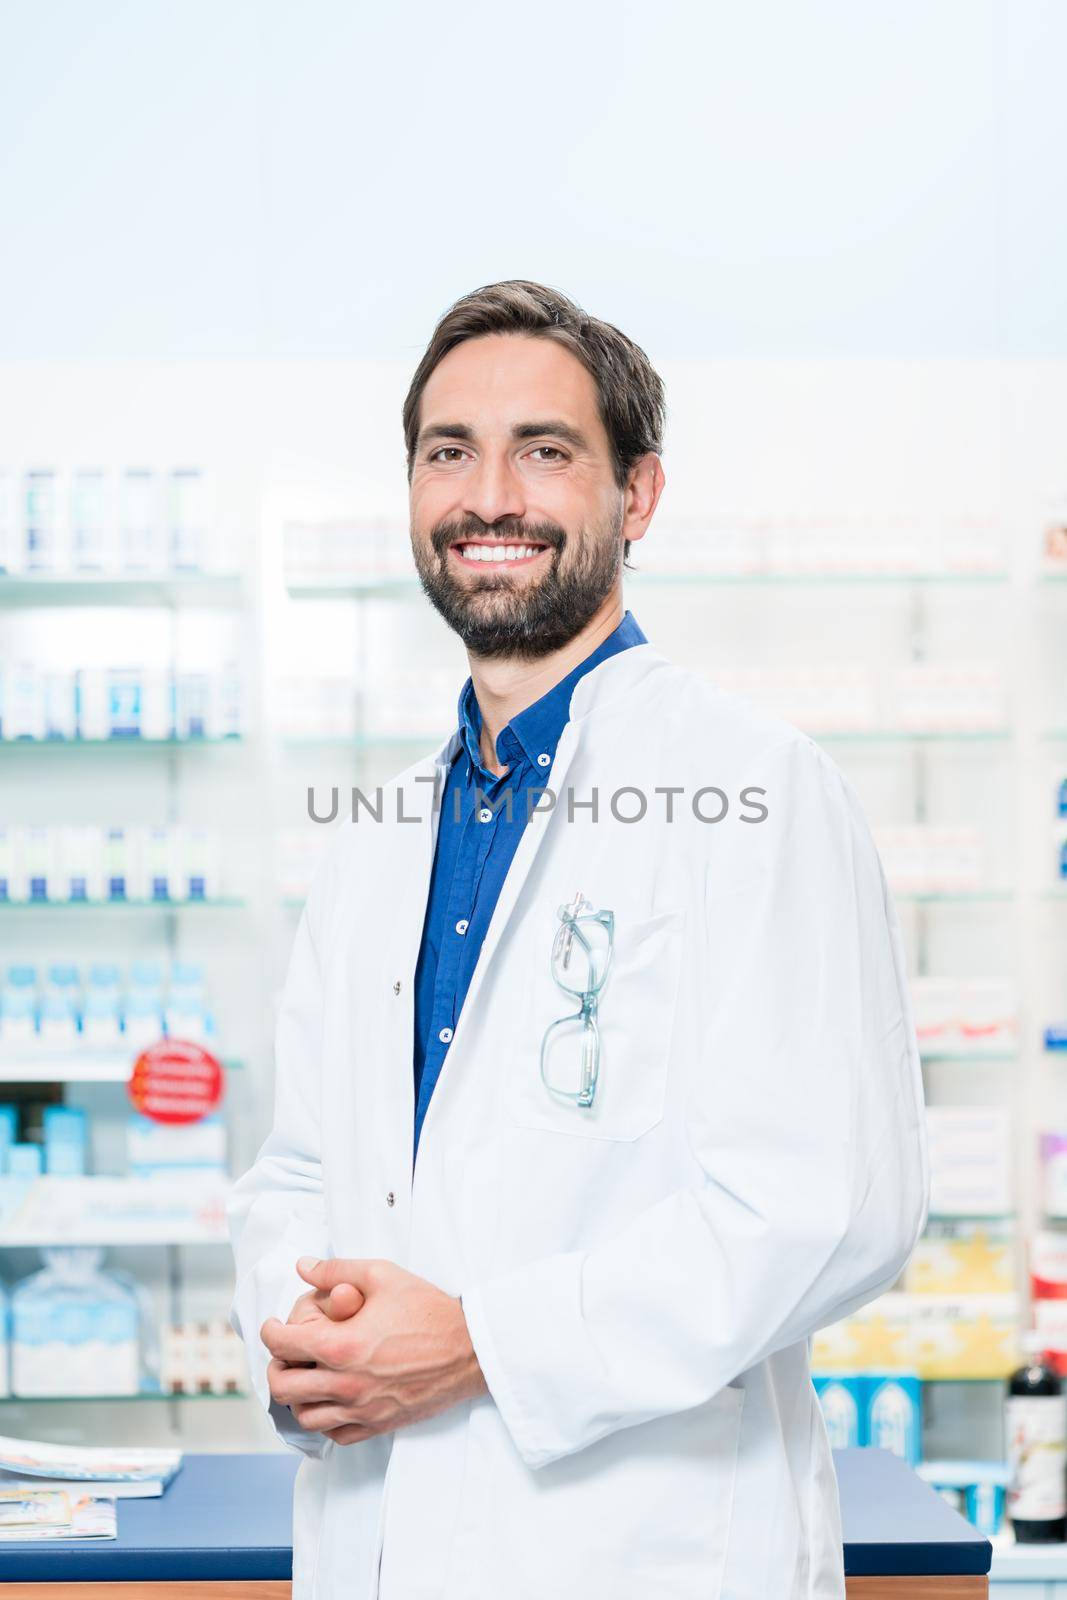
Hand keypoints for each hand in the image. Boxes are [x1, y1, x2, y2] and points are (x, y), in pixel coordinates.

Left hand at [261, 1256, 487, 1444]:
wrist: (469, 1349)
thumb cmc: (427, 1310)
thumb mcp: (382, 1275)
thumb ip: (336, 1270)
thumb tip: (303, 1266)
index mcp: (342, 1346)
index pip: (283, 1345)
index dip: (271, 1331)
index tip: (275, 1325)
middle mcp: (345, 1384)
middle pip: (284, 1386)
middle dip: (276, 1365)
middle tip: (286, 1351)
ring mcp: (361, 1409)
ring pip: (304, 1415)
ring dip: (297, 1395)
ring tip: (306, 1374)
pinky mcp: (377, 1425)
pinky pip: (333, 1434)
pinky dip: (324, 1418)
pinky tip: (331, 1398)